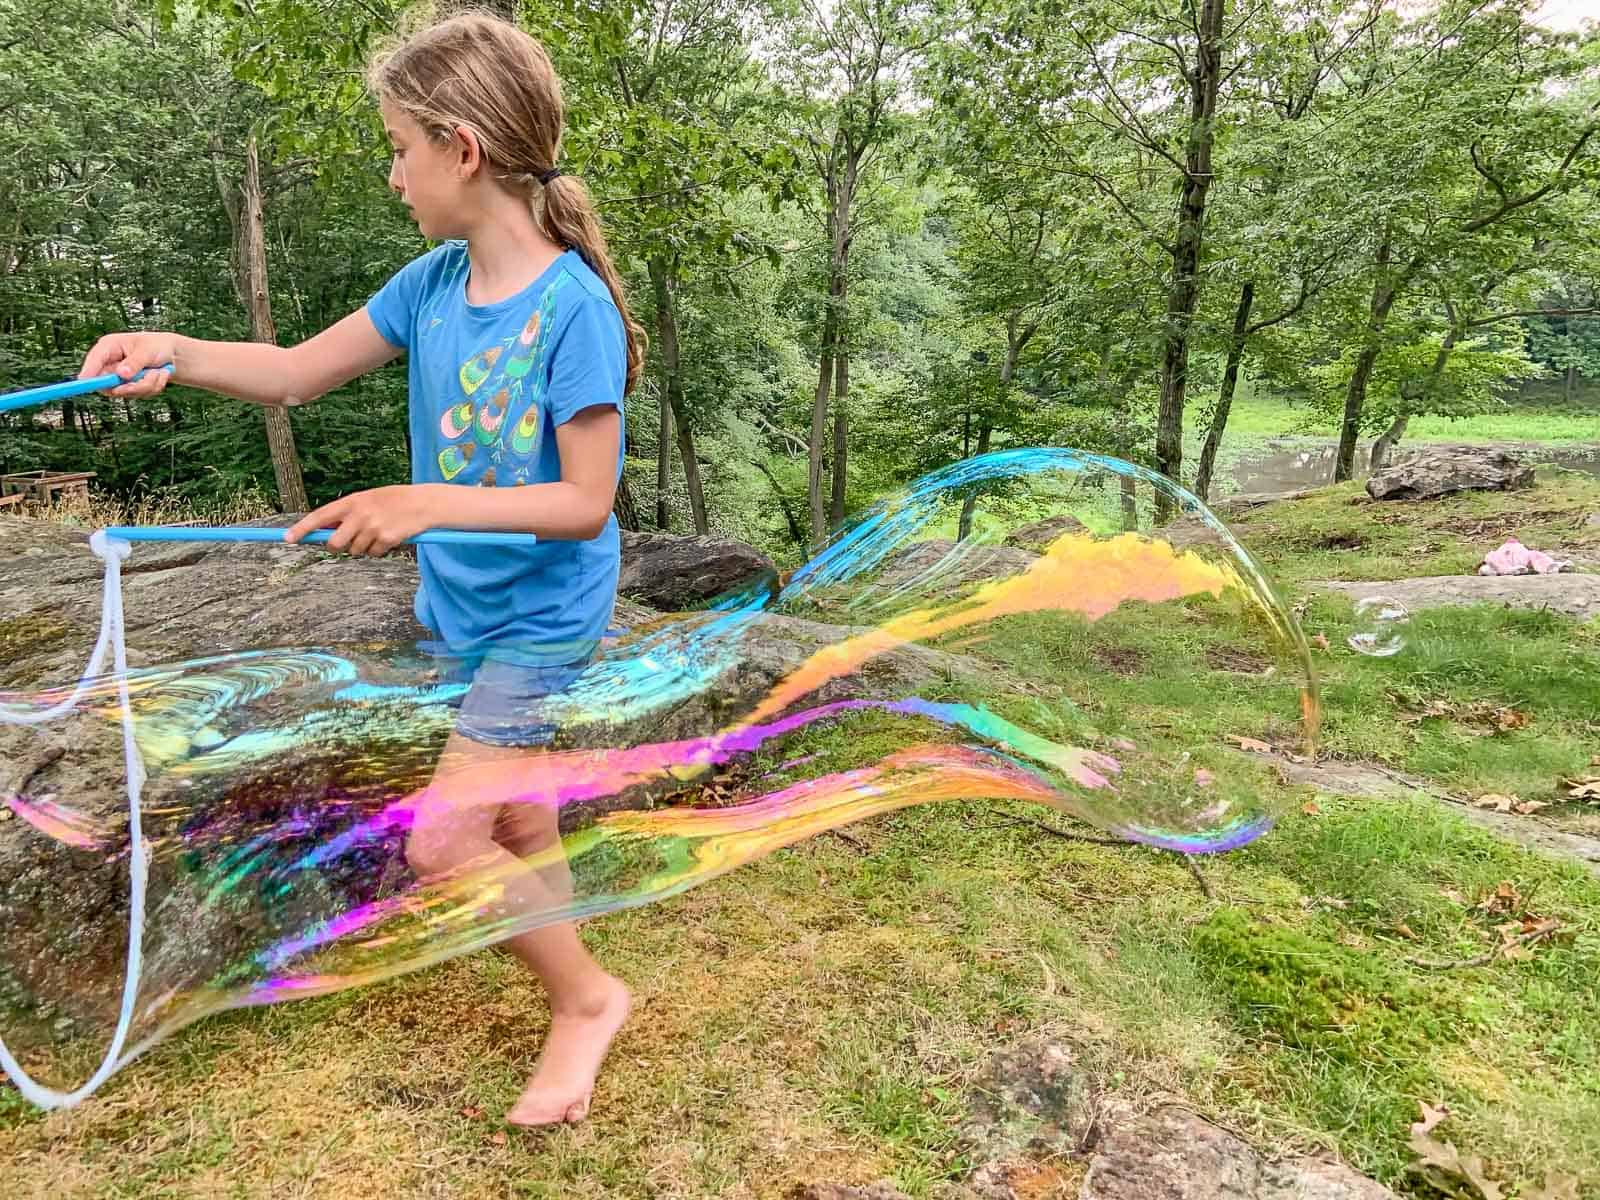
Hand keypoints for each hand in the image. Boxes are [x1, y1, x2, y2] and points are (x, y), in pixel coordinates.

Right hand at [80, 332, 179, 396]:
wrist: (171, 354)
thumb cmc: (156, 345)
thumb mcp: (147, 350)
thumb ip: (134, 362)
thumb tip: (121, 374)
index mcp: (108, 347)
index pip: (93, 361)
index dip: (88, 372)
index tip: (85, 381)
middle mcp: (110, 364)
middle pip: (107, 384)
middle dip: (132, 384)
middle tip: (151, 375)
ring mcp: (118, 378)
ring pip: (127, 391)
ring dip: (148, 383)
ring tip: (158, 370)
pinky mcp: (129, 388)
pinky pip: (140, 394)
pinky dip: (154, 386)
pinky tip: (158, 375)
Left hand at [284, 485, 437, 556]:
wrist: (423, 503)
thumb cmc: (393, 501)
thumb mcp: (367, 500)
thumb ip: (346, 514)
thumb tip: (322, 530)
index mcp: (352, 502)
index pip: (320, 516)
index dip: (302, 528)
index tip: (287, 538)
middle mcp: (359, 514)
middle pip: (335, 544)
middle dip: (340, 547)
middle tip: (351, 541)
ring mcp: (373, 528)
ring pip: (356, 551)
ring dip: (365, 547)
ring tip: (379, 532)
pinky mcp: (386, 539)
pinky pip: (374, 553)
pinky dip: (380, 550)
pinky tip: (390, 536)